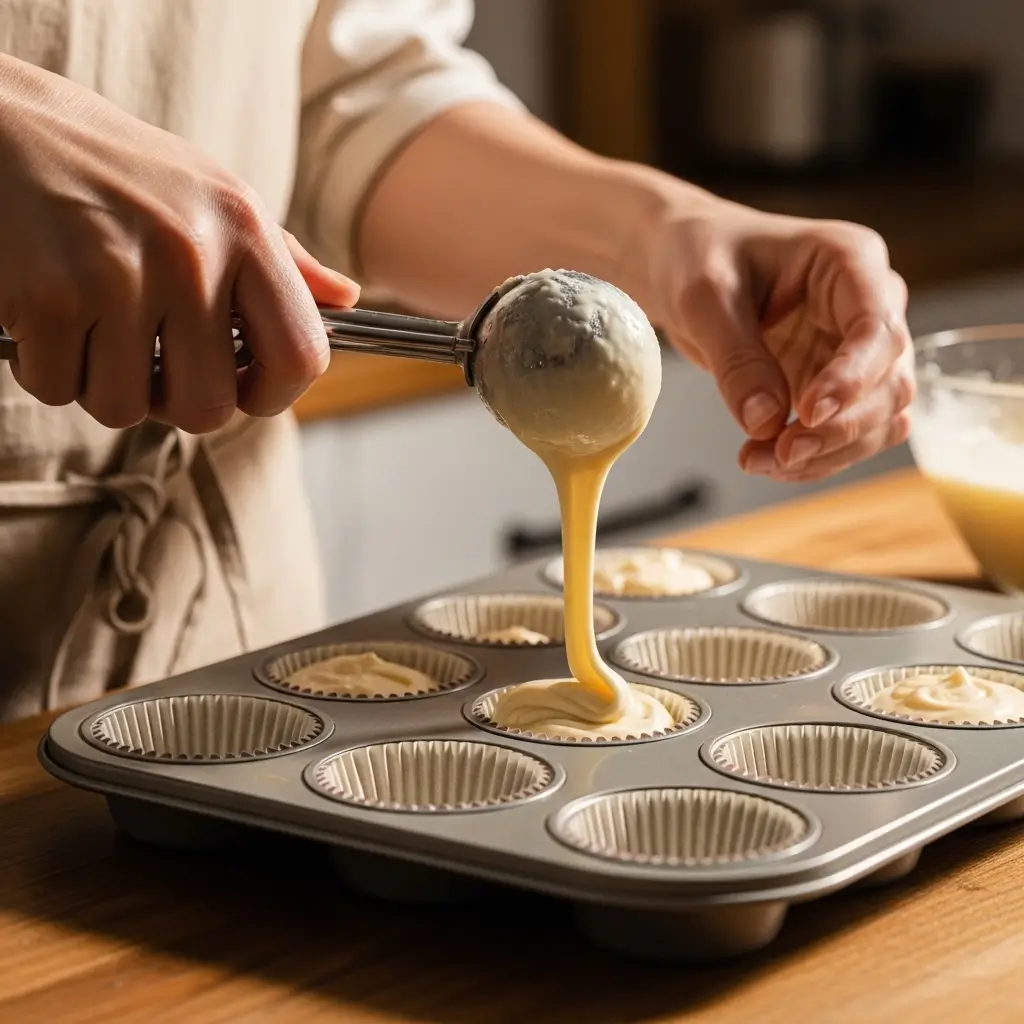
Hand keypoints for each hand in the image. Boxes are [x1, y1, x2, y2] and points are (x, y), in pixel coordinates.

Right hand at [0, 56, 359, 433]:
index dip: (274, 394)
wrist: (3, 122)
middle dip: (172, 400)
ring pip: (126, 407)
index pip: (300, 356)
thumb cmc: (120, 171)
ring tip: (92, 324)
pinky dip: (45, 367)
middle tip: (148, 359)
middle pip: (208, 407)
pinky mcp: (50, 297)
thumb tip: (345, 299)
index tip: (244, 389)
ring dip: (102, 382)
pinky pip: (58, 388)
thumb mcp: (214, 195)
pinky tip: (45, 315)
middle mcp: (192, 254)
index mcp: (246, 231)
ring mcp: (120, 276)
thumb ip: (283, 259)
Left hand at [633, 190, 912, 481]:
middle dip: (838, 429)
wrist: (684, 263)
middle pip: (890, 383)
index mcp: (849, 261)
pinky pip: (849, 435)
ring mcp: (859, 350)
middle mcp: (870, 305)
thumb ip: (737, 358)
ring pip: (880, 420)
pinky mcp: (837, 386)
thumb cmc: (699, 256)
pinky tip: (767, 460)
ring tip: (759, 461)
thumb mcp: (705, 299)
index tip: (808, 415)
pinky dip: (815, 458)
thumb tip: (765, 421)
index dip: (851, 379)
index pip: (877, 329)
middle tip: (778, 452)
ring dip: (828, 453)